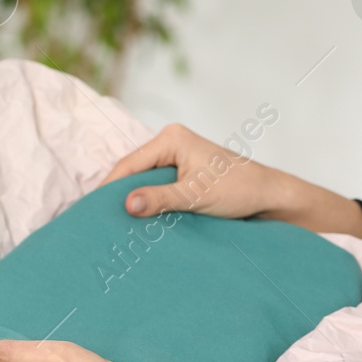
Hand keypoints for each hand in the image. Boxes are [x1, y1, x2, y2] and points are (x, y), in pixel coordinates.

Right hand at [100, 123, 276, 219]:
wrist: (268, 196)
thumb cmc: (239, 189)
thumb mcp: (195, 196)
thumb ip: (160, 200)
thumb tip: (127, 205)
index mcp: (171, 139)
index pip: (129, 164)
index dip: (110, 188)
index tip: (92, 210)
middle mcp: (172, 143)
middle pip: (134, 171)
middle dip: (121, 194)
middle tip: (101, 220)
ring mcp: (178, 158)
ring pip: (145, 180)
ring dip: (136, 200)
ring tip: (117, 223)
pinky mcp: (185, 173)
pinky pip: (158, 187)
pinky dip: (150, 202)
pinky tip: (141, 220)